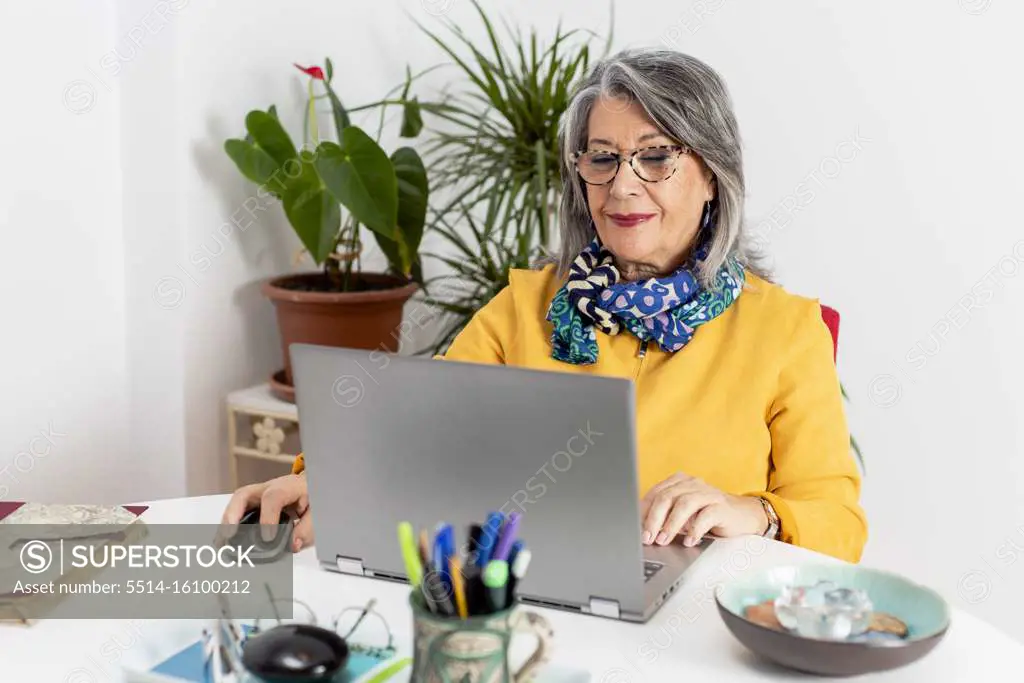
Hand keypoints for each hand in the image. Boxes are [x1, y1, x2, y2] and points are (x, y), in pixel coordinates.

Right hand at [219, 473, 313, 551]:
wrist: (312, 485)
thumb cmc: (314, 496)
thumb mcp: (319, 511)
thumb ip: (308, 528)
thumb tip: (293, 544)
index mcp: (289, 487)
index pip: (273, 497)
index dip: (268, 517)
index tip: (268, 537)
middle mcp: (269, 488)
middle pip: (245, 494)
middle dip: (233, 514)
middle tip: (229, 534)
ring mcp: (259, 494)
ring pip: (236, 503)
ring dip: (226, 523)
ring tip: (222, 543)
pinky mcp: (253, 503)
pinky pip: (237, 511)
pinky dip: (229, 526)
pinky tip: (225, 541)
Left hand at [640, 472, 767, 546]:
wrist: (743, 516)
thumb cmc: (708, 515)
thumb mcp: (683, 515)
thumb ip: (665, 517)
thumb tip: (643, 530)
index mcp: (679, 482)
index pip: (656, 493)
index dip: (644, 511)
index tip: (636, 529)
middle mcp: (693, 484)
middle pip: (667, 497)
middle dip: (654, 519)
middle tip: (648, 538)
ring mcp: (708, 493)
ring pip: (684, 504)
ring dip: (671, 524)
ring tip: (664, 540)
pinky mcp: (722, 506)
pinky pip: (706, 515)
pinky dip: (695, 529)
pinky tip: (689, 541)